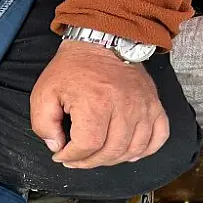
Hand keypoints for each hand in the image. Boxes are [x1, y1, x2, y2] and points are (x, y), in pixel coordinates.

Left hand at [30, 40, 168, 168]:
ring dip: (113, 159)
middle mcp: (124, 106)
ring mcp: (143, 106)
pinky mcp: (154, 104)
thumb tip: (58, 146)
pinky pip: (159, 136)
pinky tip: (128, 152)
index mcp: (96, 103)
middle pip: (111, 151)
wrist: (102, 41)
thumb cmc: (73, 68)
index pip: (88, 146)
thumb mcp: (44, 92)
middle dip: (89, 161)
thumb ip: (43, 125)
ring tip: (97, 156)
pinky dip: (145, 150)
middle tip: (77, 158)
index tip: (62, 154)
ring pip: (134, 149)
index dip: (72, 156)